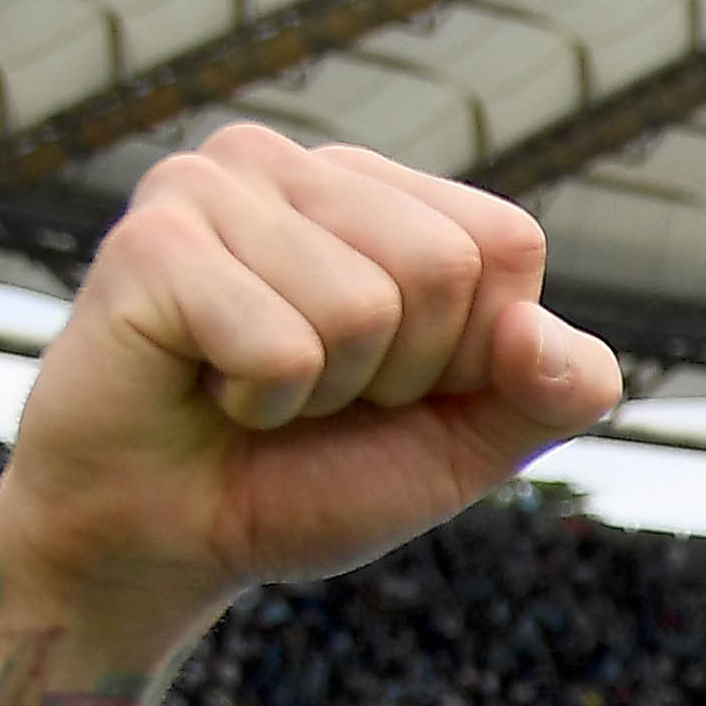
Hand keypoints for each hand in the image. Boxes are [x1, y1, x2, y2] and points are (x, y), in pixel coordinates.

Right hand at [0, 124, 618, 639]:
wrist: (163, 542)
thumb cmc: (304, 480)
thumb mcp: (465, 445)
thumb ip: (552, 390)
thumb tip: (539, 334)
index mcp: (379, 191)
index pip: (505, 244)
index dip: (468, 353)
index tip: (386, 386)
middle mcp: (295, 164)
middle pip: (443, 266)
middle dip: (396, 373)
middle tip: (311, 395)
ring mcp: (215, 186)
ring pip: (364, 306)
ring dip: (321, 392)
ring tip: (254, 392)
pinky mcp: (152, 241)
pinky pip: (283, 345)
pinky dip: (259, 403)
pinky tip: (205, 390)